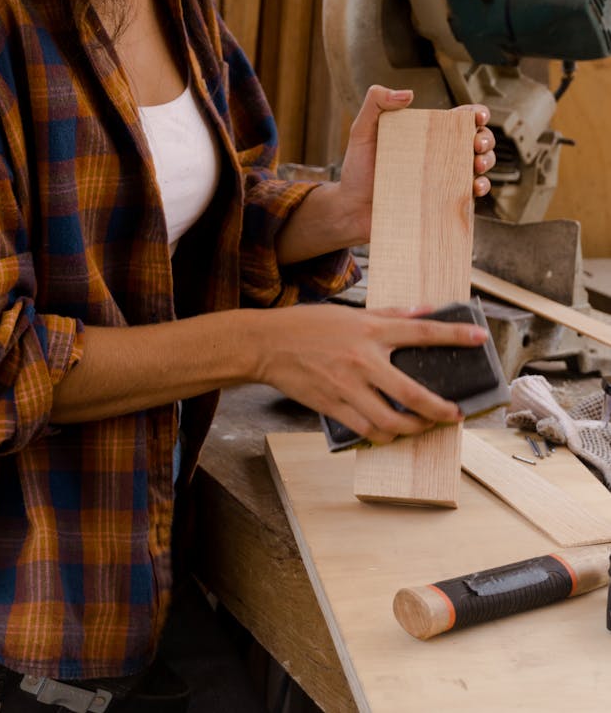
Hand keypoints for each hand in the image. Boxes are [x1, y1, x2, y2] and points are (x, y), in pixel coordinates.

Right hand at [258, 302, 488, 444]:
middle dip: (441, 410)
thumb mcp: (350, 312)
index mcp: (370, 330)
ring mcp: (348, 386)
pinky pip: (367, 430)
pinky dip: (384, 436)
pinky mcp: (333, 406)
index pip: (422, 331)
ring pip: (392, 421)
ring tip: (424, 427)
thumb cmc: (306, 325)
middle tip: (454, 414)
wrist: (266, 345)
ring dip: (414, 429)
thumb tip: (424, 310)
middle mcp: (363, 359)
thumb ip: (390, 314)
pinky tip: (392, 434)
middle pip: (414, 393)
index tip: (480, 338)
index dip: (455, 335)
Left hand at [337, 85, 495, 242]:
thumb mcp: (362, 131)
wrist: (351, 209)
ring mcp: (443, 178)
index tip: (478, 117)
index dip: (477, 114)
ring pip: (479, 166)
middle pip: (477, 140)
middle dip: (486, 139)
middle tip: (477, 144)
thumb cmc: (357, 169)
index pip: (460, 119)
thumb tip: (408, 94)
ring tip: (477, 165)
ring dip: (487, 162)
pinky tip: (476, 187)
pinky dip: (480, 188)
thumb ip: (376, 103)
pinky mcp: (443, 202)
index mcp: (426, 133)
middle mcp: (439, 154)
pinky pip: (470, 195)